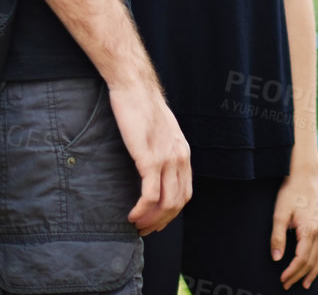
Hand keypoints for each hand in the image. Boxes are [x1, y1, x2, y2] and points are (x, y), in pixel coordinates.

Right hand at [108, 78, 191, 233]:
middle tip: (144, 231)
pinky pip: (150, 194)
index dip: (172, 213)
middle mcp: (179, 157)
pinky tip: (132, 215)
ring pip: (166, 203)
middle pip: (177, 203)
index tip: (156, 222)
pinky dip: (142, 210)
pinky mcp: (149, 158)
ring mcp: (166, 159)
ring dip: (151, 220)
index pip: (184, 193)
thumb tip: (154, 163)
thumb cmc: (142, 106)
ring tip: (136, 226)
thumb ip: (162, 147)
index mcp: (183, 152)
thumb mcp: (161, 130)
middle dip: (161, 222)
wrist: (135, 86)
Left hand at [271, 168, 317, 288]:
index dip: (292, 271)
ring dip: (312, 272)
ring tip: (304, 284)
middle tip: (287, 285)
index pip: (301, 258)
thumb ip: (277, 236)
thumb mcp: (279, 213)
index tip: (282, 279)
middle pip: (311, 261)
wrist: (304, 175)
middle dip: (299, 275)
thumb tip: (276, 258)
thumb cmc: (290, 192)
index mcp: (309, 229)